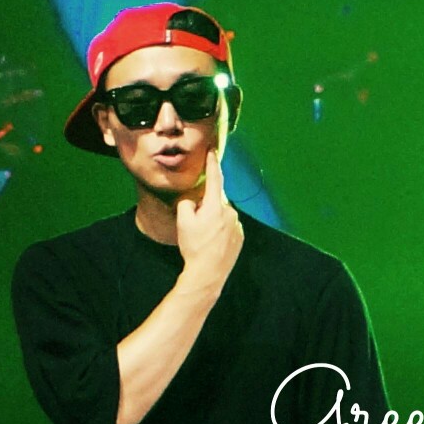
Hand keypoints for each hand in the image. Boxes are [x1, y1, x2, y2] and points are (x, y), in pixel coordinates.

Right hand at [175, 150, 243, 288]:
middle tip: (196, 224)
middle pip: (216, 201)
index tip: (213, 151)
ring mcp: (237, 224)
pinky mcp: (240, 235)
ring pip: (222, 214)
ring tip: (204, 237)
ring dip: (214, 219)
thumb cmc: (194, 246)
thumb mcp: (183, 221)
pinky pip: (229, 225)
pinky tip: (213, 242)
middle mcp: (230, 212)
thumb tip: (195, 200)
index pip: (215, 179)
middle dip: (206, 207)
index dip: (213, 164)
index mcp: (216, 206)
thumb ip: (187, 203)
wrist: (208, 272)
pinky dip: (221, 229)